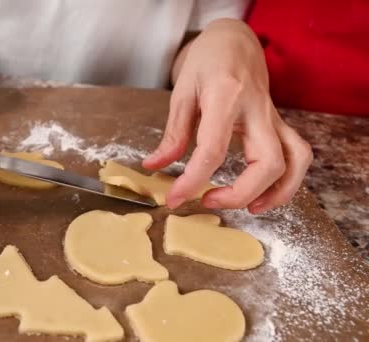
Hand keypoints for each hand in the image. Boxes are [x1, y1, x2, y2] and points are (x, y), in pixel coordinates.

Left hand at [143, 19, 312, 213]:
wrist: (235, 40)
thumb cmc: (208, 60)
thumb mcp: (182, 91)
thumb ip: (173, 133)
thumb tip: (154, 166)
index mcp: (226, 98)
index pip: (214, 150)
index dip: (193, 181)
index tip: (175, 199)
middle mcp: (257, 110)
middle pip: (267, 163)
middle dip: (240, 194)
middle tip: (207, 201)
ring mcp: (273, 117)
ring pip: (294, 161)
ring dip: (277, 193)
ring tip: (250, 209)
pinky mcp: (280, 124)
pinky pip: (297, 155)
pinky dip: (288, 180)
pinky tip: (265, 193)